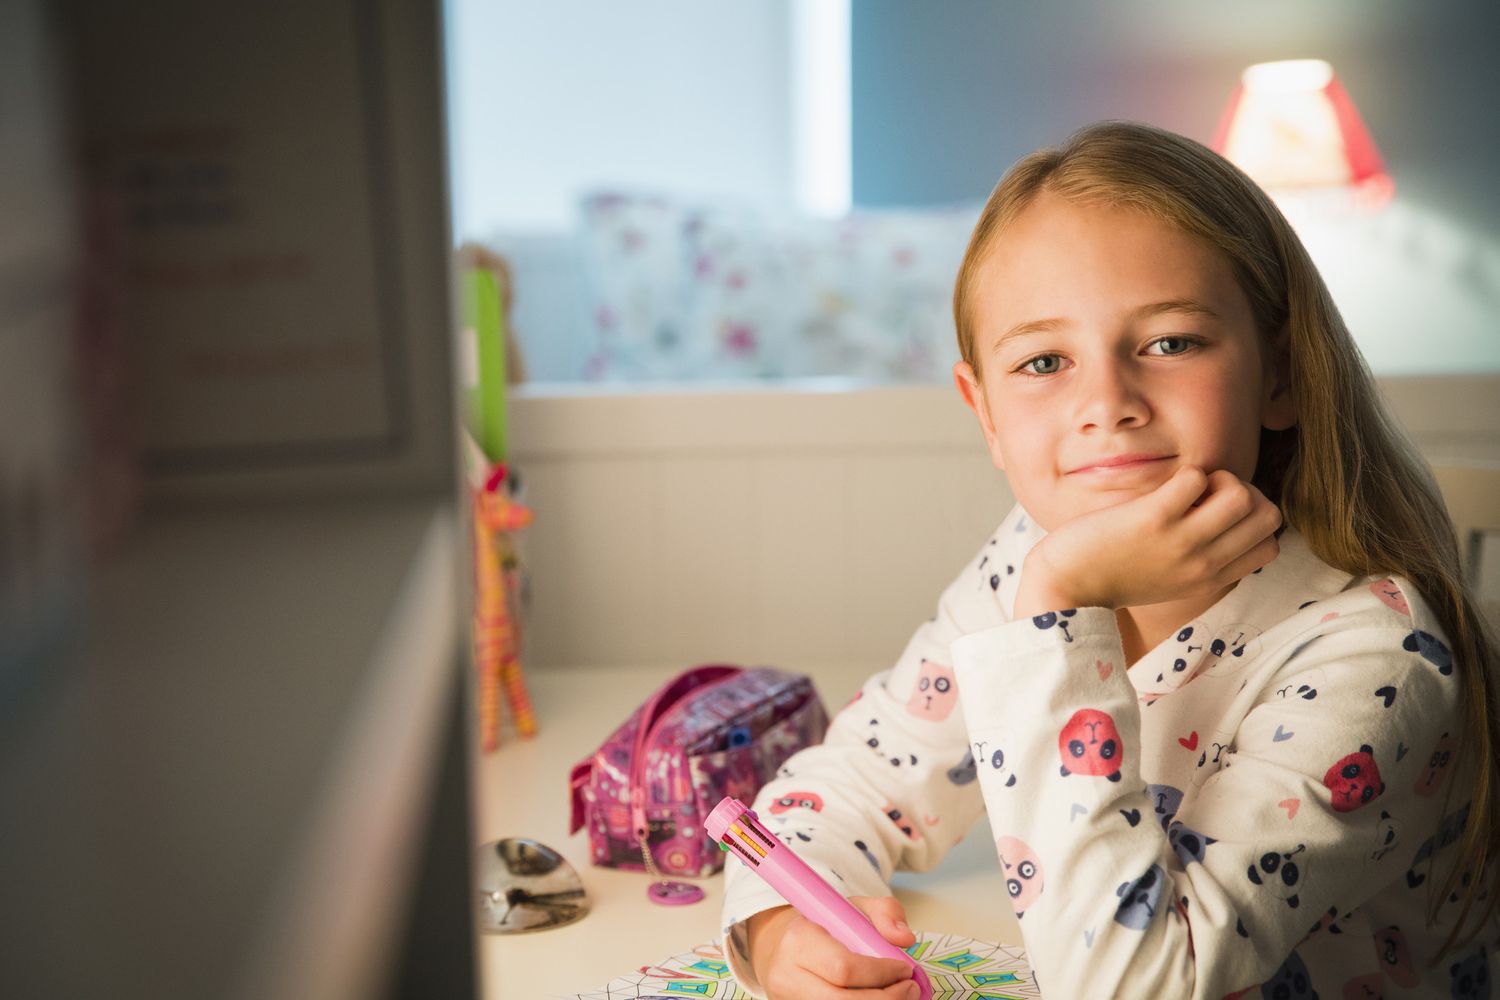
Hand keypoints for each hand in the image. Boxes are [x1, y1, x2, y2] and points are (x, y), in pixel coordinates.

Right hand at [747, 896, 920, 998]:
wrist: (785, 946)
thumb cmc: (824, 927)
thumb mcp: (854, 907)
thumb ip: (885, 913)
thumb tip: (904, 938)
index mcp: (799, 939)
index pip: (844, 968)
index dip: (881, 973)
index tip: (906, 969)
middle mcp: (787, 975)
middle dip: (886, 999)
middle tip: (911, 989)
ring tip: (899, 996)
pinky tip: (879, 999)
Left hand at [1015, 466, 1282, 614]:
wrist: (1065, 585)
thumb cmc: (1111, 574)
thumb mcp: (1168, 580)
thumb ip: (1198, 560)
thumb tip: (1220, 517)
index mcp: (1209, 579)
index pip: (1270, 546)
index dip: (1252, 521)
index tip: (1218, 515)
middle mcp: (1203, 564)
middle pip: (1268, 516)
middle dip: (1244, 492)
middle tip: (1205, 495)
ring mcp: (1181, 542)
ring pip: (1243, 496)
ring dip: (1220, 479)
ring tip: (1187, 489)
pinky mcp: (1153, 518)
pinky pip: (1196, 477)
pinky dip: (1185, 473)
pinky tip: (1161, 488)